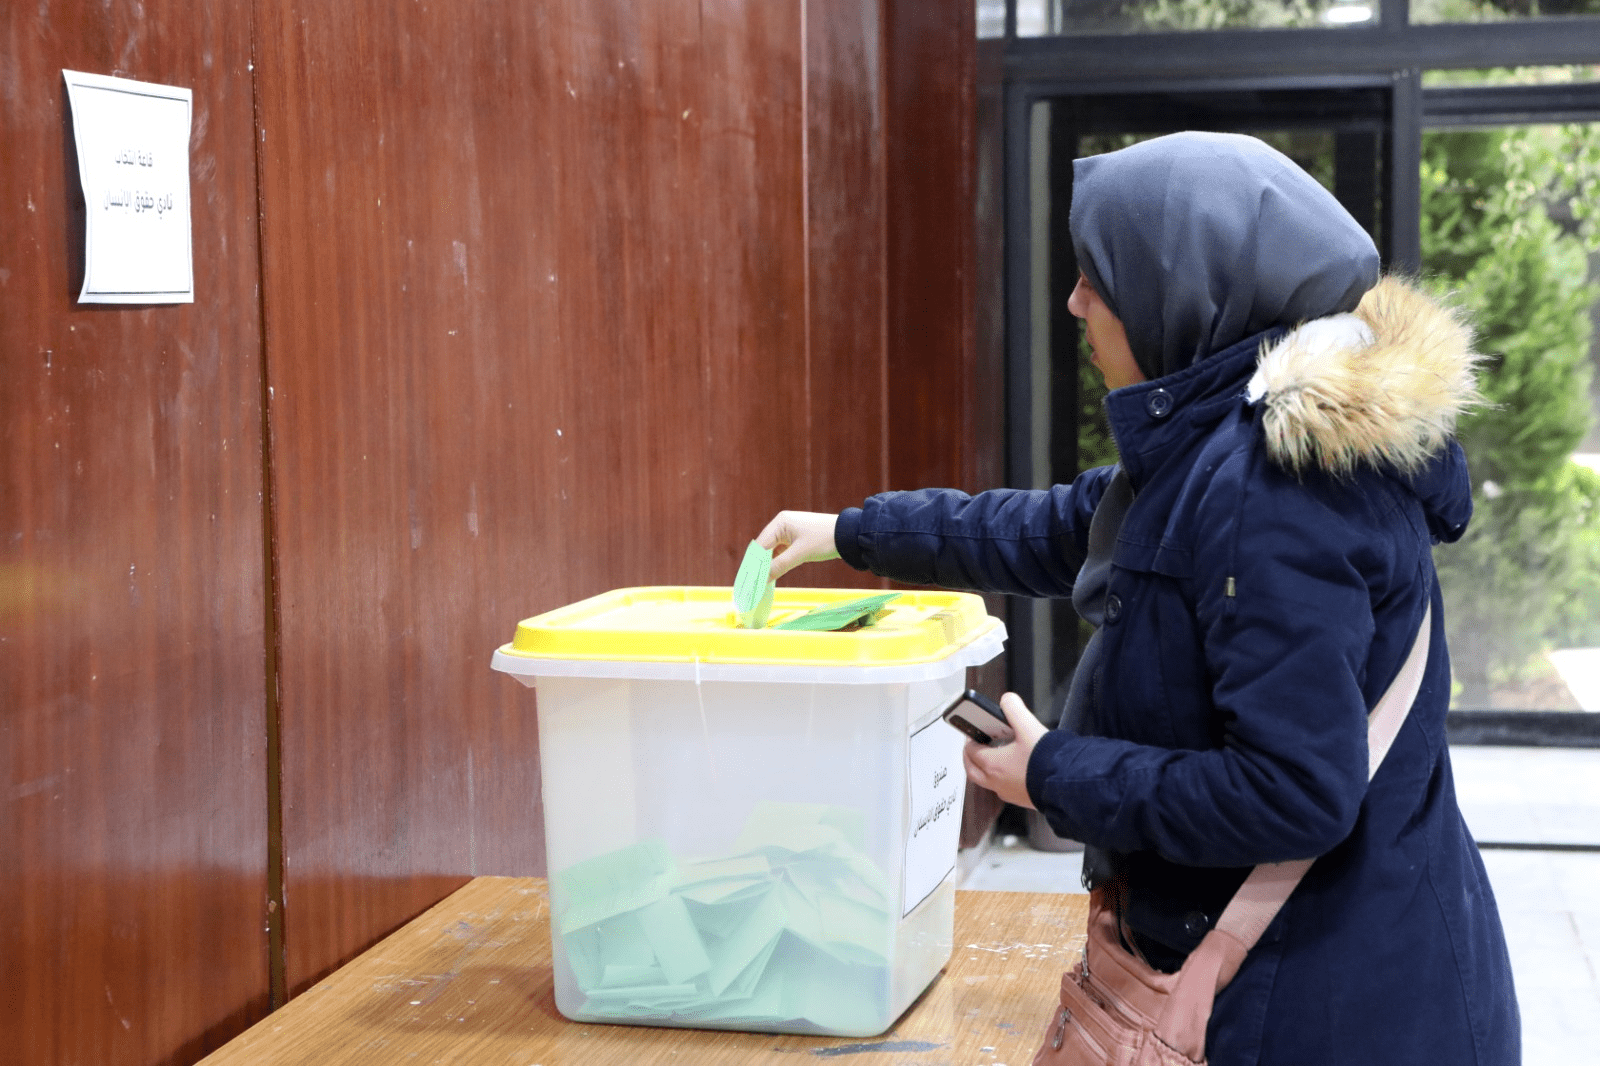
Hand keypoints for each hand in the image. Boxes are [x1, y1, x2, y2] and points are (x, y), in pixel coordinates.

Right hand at [757, 510, 840, 580]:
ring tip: (760, 580)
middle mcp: (781, 523)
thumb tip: (761, 579)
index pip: (760, 546)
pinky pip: (781, 550)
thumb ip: (779, 566)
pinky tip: (772, 573)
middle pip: (763, 547)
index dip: (752, 564)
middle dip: (757, 565)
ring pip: (772, 549)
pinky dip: (776, 561)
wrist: (848, 535)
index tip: (747, 579)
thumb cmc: (825, 540)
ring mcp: (788, 530)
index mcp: (780, 522)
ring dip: (767, 564)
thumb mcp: (800, 554)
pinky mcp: (796, 537)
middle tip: (751, 582)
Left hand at [962, 693, 1047, 808]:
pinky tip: (1015, 771)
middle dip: (971, 757)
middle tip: (975, 747)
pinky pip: (1004, 790)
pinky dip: (1002, 779)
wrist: (1066, 785)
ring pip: (987, 782)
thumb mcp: (1028, 727)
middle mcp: (997, 782)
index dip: (970, 739)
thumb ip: (1014, 709)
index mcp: (992, 765)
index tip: (974, 732)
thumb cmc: (1046, 762)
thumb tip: (1007, 700)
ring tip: (995, 757)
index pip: (970, 751)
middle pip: (973, 770)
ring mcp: (1008, 793)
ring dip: (985, 770)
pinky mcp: (1021, 800)